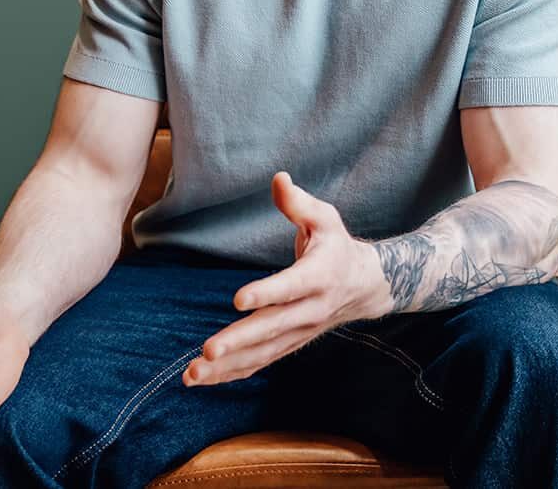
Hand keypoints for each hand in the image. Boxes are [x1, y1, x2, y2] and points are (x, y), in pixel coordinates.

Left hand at [182, 172, 385, 387]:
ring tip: (192, 374)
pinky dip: (232, 373)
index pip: (291, 287)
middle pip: (272, 328)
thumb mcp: (325, 217)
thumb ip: (298, 203)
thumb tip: (278, 178)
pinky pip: (260, 362)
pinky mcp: (290, 343)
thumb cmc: (336, 245)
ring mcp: (300, 332)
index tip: (238, 299)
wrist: (364, 285)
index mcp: (319, 275)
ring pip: (262, 353)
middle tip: (208, 351)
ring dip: (227, 367)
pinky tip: (203, 380)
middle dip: (239, 341)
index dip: (266, 293)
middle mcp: (310, 309)